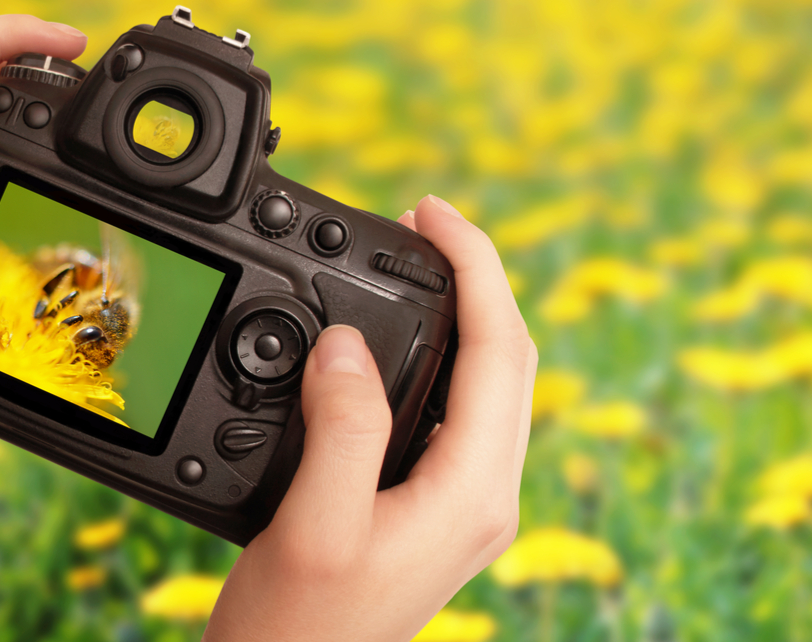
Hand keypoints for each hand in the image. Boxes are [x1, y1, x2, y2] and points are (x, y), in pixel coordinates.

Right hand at [204, 195, 536, 641]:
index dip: (476, 267)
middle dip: (478, 279)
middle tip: (423, 225)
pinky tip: (404, 339)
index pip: (499, 350)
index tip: (432, 212)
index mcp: (473, 491)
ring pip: (493, 381)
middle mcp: (488, 494)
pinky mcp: (446, 505)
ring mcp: (472, 501)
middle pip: (511, 358)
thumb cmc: (300, 627)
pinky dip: (444, 355)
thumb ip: (342, 430)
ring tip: (418, 266)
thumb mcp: (316, 525)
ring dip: (466, 313)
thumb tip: (347, 342)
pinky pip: (464, 407)